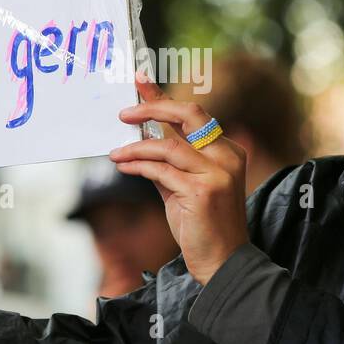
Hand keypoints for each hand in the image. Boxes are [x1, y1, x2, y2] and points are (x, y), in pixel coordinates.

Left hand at [110, 73, 248, 284]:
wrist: (222, 263)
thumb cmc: (203, 226)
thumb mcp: (184, 187)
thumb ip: (168, 163)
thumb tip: (139, 139)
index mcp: (227, 150)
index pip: (193, 115)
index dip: (163, 98)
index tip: (140, 80)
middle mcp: (227, 156)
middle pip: (188, 115)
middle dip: (153, 107)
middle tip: (124, 113)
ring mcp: (217, 173)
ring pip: (168, 146)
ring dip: (135, 147)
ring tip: (115, 153)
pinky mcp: (201, 192)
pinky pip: (160, 171)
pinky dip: (137, 166)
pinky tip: (123, 166)